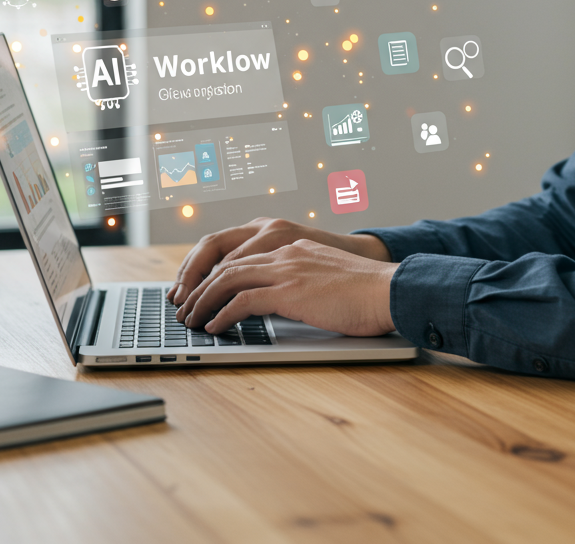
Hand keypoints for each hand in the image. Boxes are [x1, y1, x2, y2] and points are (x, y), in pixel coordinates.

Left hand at [167, 217, 390, 306]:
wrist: (388, 289)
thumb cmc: (366, 293)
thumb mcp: (328, 279)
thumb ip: (304, 282)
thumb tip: (287, 303)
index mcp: (294, 247)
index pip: (243, 256)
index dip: (217, 274)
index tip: (202, 292)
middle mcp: (285, 252)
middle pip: (228, 264)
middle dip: (201, 287)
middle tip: (186, 308)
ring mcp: (287, 269)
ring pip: (229, 279)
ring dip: (204, 301)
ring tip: (191, 320)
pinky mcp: (290, 291)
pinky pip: (243, 300)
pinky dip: (223, 314)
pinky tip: (214, 327)